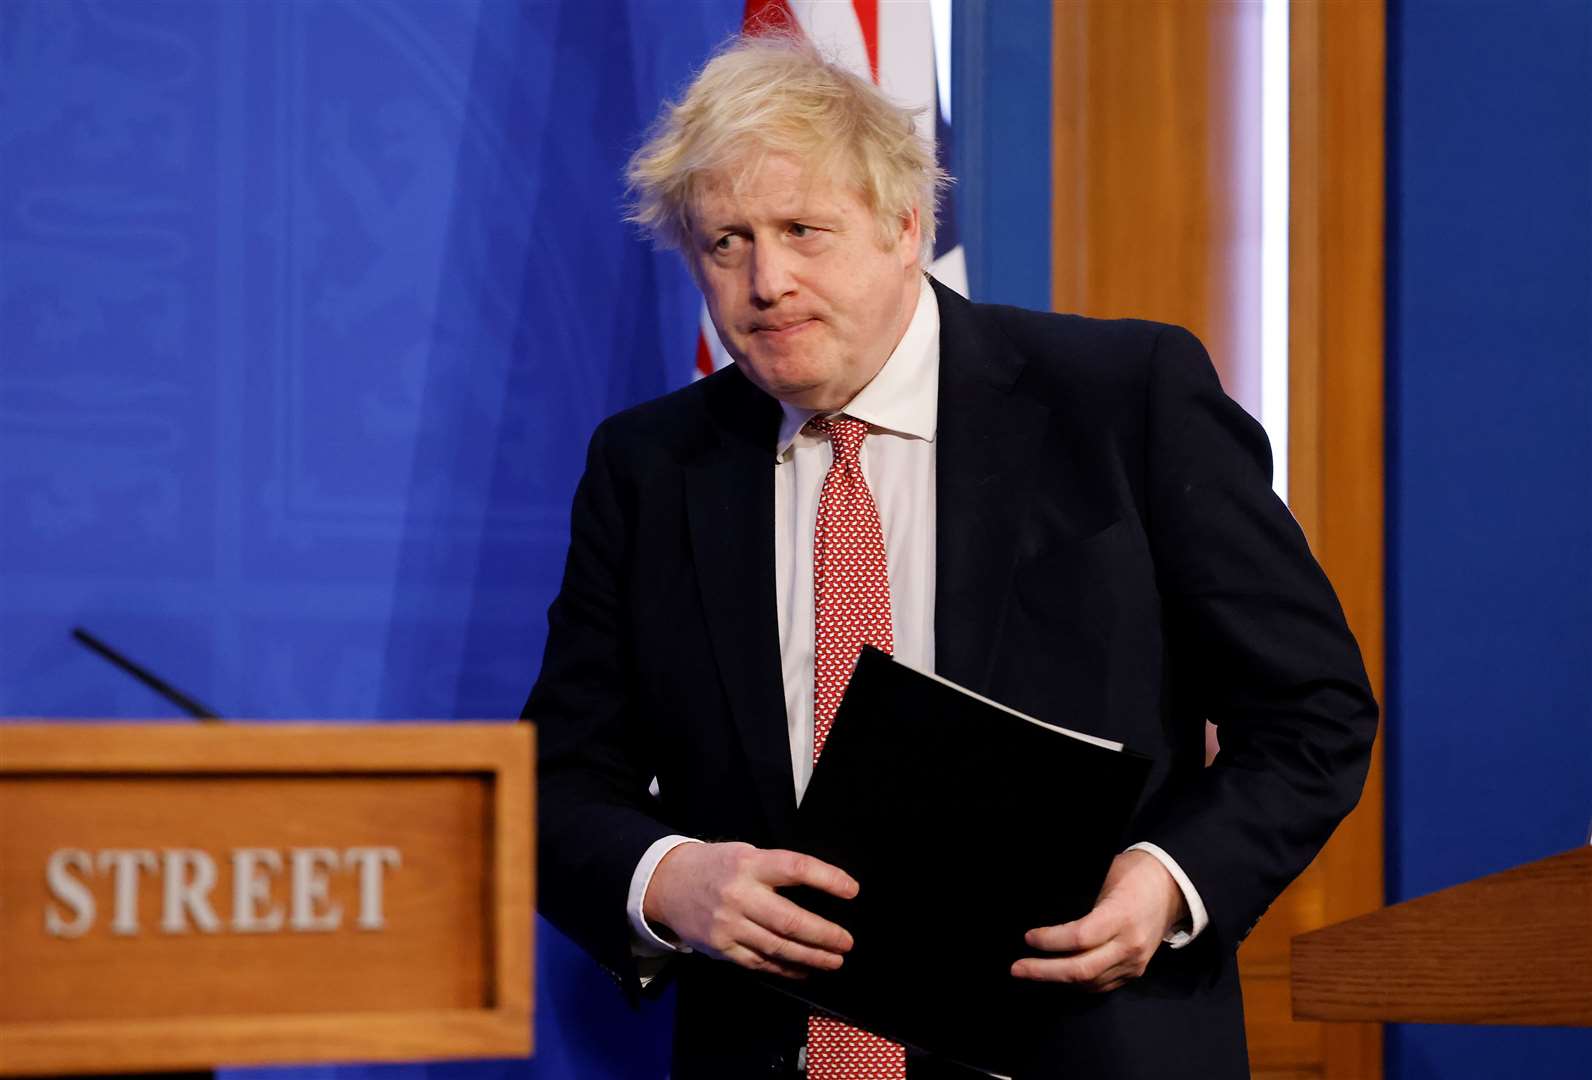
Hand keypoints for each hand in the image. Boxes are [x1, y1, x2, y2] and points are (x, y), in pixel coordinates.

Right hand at [642, 841, 857, 978]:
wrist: (667, 884)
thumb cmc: (716, 866)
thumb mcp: (745, 853)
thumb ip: (775, 870)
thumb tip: (822, 890)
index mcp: (749, 864)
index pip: (795, 868)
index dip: (827, 879)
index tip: (852, 890)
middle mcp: (739, 895)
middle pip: (789, 920)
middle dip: (824, 934)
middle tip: (847, 942)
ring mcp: (728, 925)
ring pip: (777, 947)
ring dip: (811, 957)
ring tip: (834, 960)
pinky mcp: (721, 948)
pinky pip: (759, 962)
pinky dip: (786, 968)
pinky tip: (804, 970)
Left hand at [1010, 850, 1186, 991]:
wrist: (1174, 886)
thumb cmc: (1135, 873)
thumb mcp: (1107, 877)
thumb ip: (1082, 903)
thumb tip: (1048, 915)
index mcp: (1121, 915)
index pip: (1079, 937)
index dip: (1050, 941)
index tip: (1028, 937)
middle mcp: (1129, 944)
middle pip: (1081, 969)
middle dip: (1044, 971)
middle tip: (1017, 968)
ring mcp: (1134, 961)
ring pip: (1090, 982)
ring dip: (1057, 980)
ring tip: (1030, 972)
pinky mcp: (1136, 970)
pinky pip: (1102, 984)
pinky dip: (1077, 983)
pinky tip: (1057, 976)